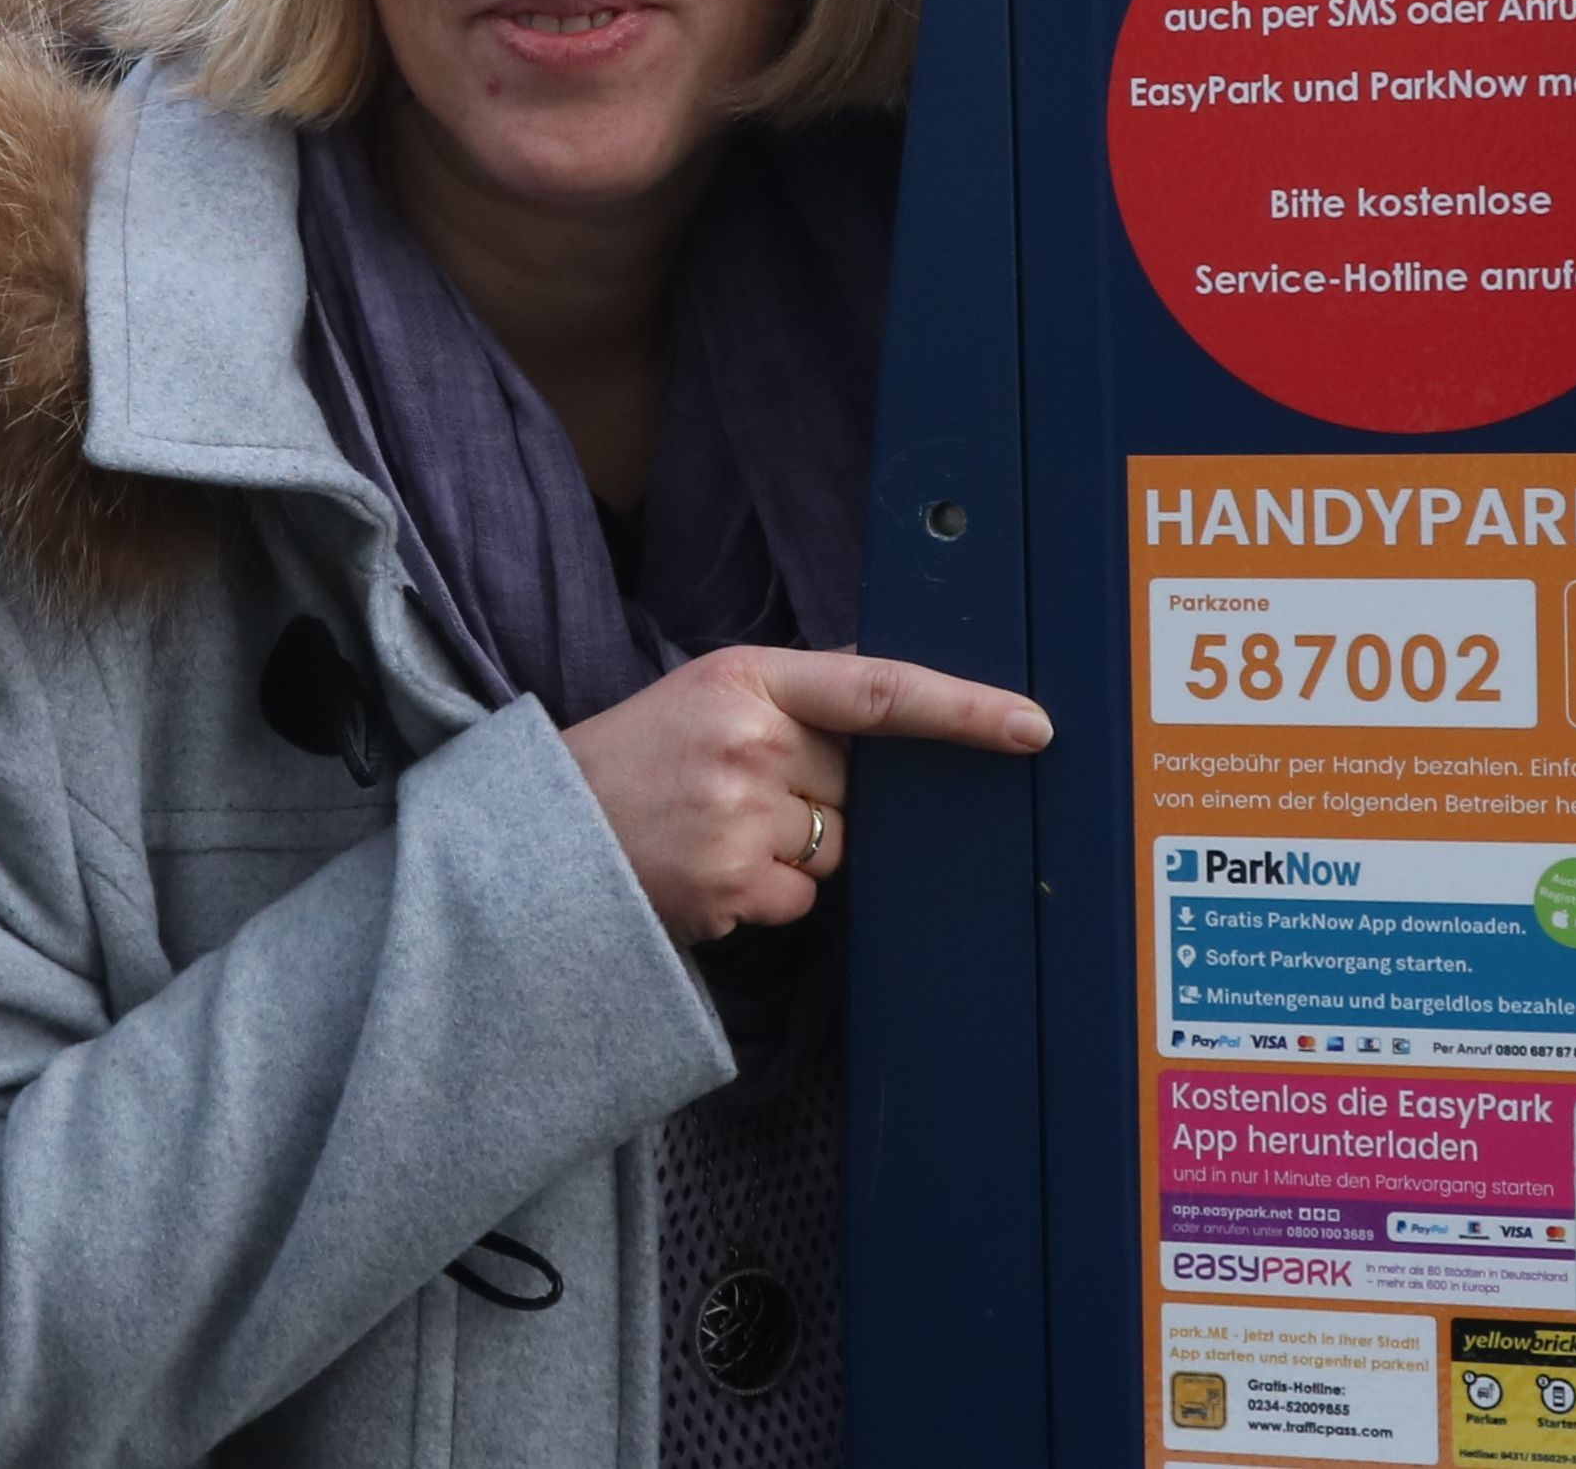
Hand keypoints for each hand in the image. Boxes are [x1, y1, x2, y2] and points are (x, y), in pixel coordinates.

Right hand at [561, 646, 1049, 944]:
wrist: (543, 835)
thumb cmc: (633, 761)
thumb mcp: (707, 694)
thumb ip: (796, 697)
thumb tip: (897, 706)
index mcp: (745, 677)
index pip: (879, 690)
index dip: (964, 709)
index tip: (1033, 725)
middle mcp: (750, 741)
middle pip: (858, 787)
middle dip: (820, 798)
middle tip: (736, 793)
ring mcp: (741, 818)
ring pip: (835, 847)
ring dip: (794, 850)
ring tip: (715, 833)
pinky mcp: (733, 886)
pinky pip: (803, 898)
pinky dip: (768, 895)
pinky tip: (709, 872)